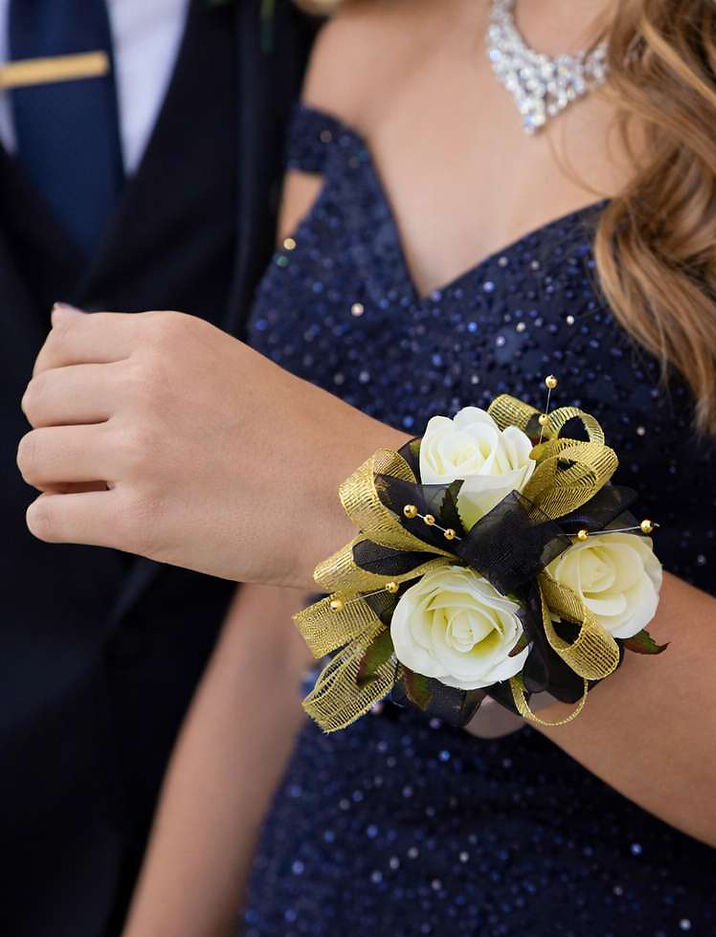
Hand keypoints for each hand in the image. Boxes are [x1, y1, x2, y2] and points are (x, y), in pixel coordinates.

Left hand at [18, 306, 401, 587]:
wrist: (362, 502)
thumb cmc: (307, 438)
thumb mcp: (227, 364)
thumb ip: (142, 348)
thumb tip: (55, 317)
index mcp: (172, 337)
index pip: (61, 342)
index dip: (67, 382)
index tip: (97, 411)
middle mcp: (148, 384)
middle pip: (39, 400)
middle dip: (63, 432)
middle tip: (110, 458)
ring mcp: (140, 452)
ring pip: (34, 457)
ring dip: (61, 478)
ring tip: (111, 490)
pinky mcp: (140, 520)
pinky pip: (47, 518)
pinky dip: (64, 523)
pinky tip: (108, 522)